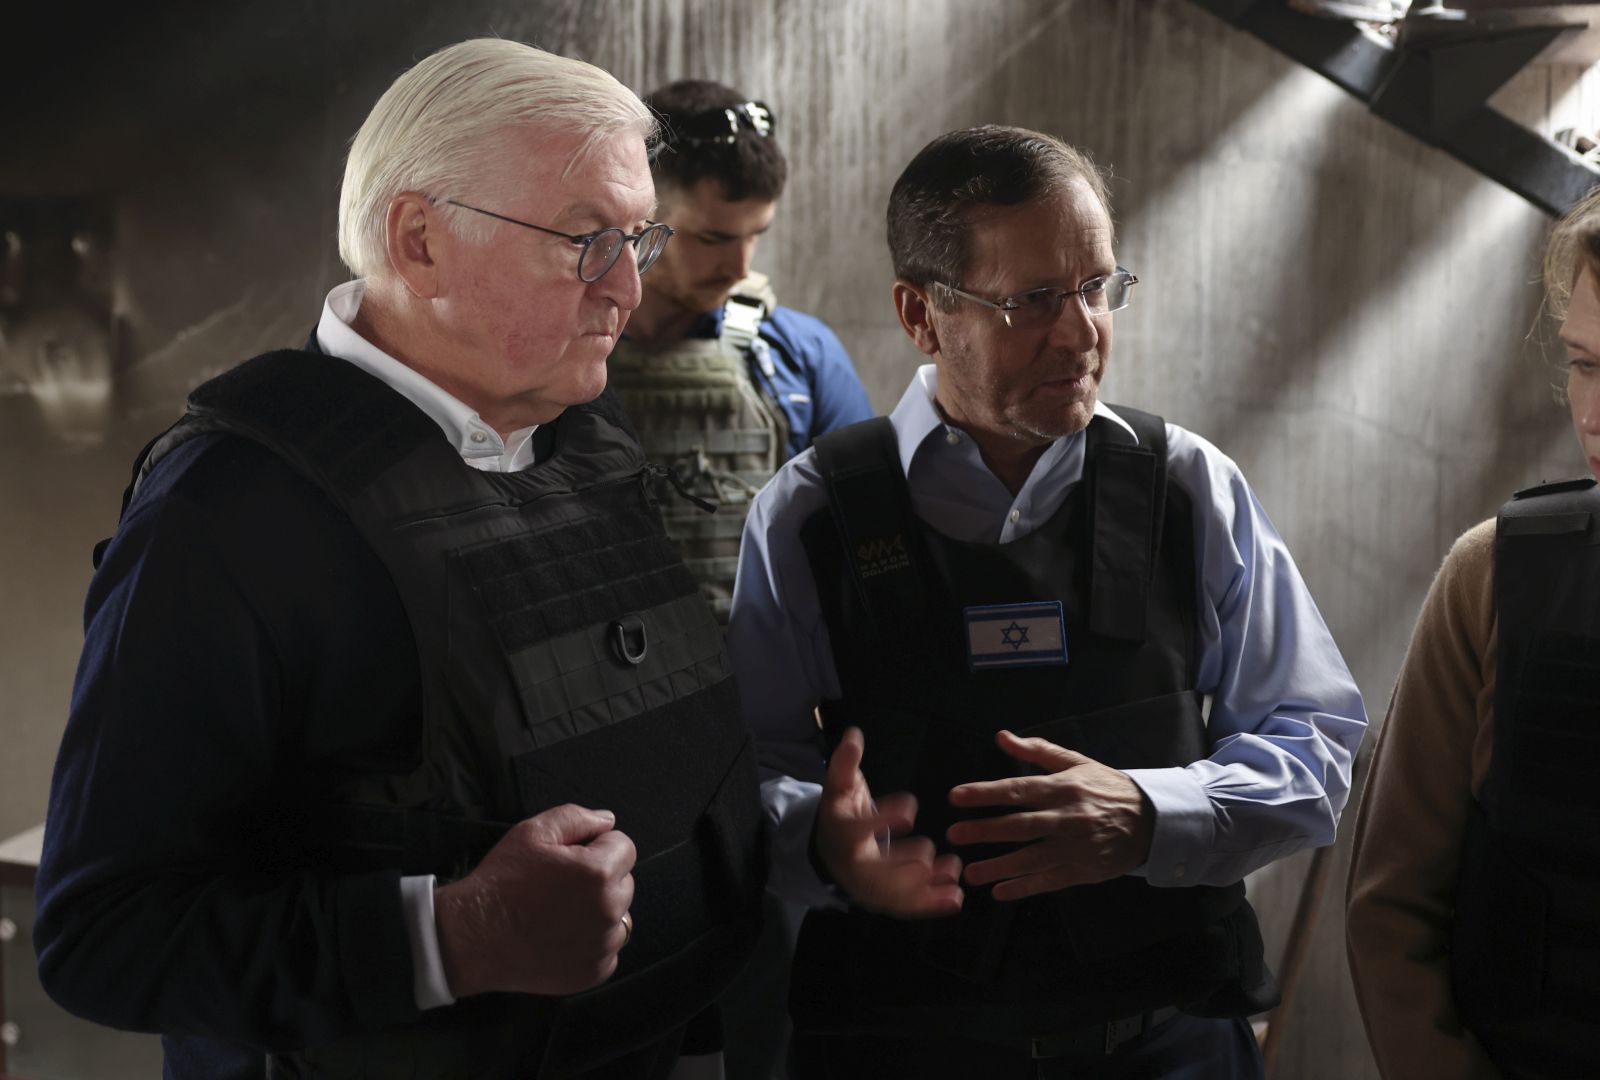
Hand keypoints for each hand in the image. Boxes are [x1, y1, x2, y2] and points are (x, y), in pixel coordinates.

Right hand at [434, 804, 635, 997]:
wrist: (473, 937)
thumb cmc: (501, 882)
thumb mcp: (532, 832)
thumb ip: (577, 817)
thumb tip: (608, 821)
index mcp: (598, 872)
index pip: (625, 847)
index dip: (597, 846)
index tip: (570, 858)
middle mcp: (609, 910)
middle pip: (625, 882)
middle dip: (601, 878)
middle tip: (561, 885)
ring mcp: (603, 946)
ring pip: (619, 917)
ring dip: (600, 912)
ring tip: (560, 912)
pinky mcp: (594, 973)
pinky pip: (608, 950)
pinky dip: (591, 943)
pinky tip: (560, 937)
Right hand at [814, 726, 962, 918]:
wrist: (829, 851)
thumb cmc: (842, 814)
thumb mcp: (838, 786)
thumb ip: (845, 763)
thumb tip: (854, 734)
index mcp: (842, 833)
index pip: (859, 828)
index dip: (883, 819)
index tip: (911, 808)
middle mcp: (854, 864)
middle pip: (876, 870)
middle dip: (902, 863)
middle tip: (928, 853)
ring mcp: (869, 886)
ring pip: (895, 893)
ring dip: (925, 886)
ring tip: (954, 870)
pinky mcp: (884, 900)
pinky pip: (907, 906)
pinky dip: (931, 904)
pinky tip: (956, 897)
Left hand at [946, 729, 1153, 900]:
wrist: (1152, 820)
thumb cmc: (1106, 788)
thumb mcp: (1076, 763)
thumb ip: (1037, 751)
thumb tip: (1002, 737)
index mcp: (1064, 788)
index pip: (1018, 789)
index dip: (985, 794)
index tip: (956, 797)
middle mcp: (1068, 818)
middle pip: (1021, 826)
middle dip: (984, 831)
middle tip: (954, 835)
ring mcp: (1076, 847)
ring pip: (1032, 858)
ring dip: (998, 866)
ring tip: (969, 873)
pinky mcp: (1084, 870)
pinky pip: (1049, 881)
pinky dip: (1024, 887)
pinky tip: (1000, 892)